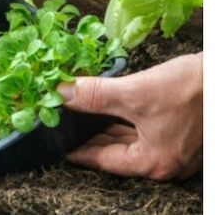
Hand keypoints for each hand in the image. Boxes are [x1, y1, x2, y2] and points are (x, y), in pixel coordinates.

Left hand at [58, 53, 201, 179]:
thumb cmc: (195, 91)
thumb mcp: (136, 92)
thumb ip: (95, 96)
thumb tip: (61, 94)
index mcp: (153, 162)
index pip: (102, 160)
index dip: (76, 148)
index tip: (56, 142)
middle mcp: (165, 160)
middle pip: (115, 150)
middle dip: (89, 133)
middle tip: (63, 120)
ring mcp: (175, 147)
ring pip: (129, 138)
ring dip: (105, 124)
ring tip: (80, 110)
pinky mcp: (182, 130)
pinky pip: (143, 128)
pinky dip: (124, 117)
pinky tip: (109, 103)